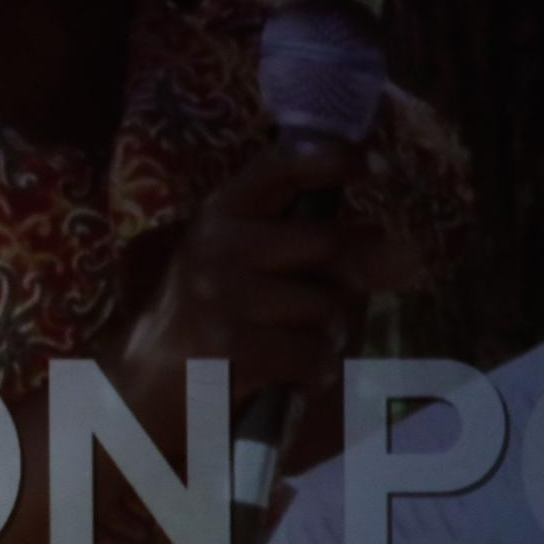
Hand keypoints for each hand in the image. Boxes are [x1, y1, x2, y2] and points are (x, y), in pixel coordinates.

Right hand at [106, 144, 389, 443]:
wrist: (143, 383)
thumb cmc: (207, 317)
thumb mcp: (239, 261)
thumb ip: (308, 248)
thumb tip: (400, 254)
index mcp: (221, 212)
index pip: (282, 167)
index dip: (335, 160)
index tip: (378, 167)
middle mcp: (219, 246)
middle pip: (326, 244)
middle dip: (356, 273)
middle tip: (349, 292)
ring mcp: (221, 297)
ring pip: (325, 306)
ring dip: (331, 332)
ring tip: (305, 342)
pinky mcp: (229, 348)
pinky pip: (312, 354)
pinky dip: (317, 369)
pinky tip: (299, 373)